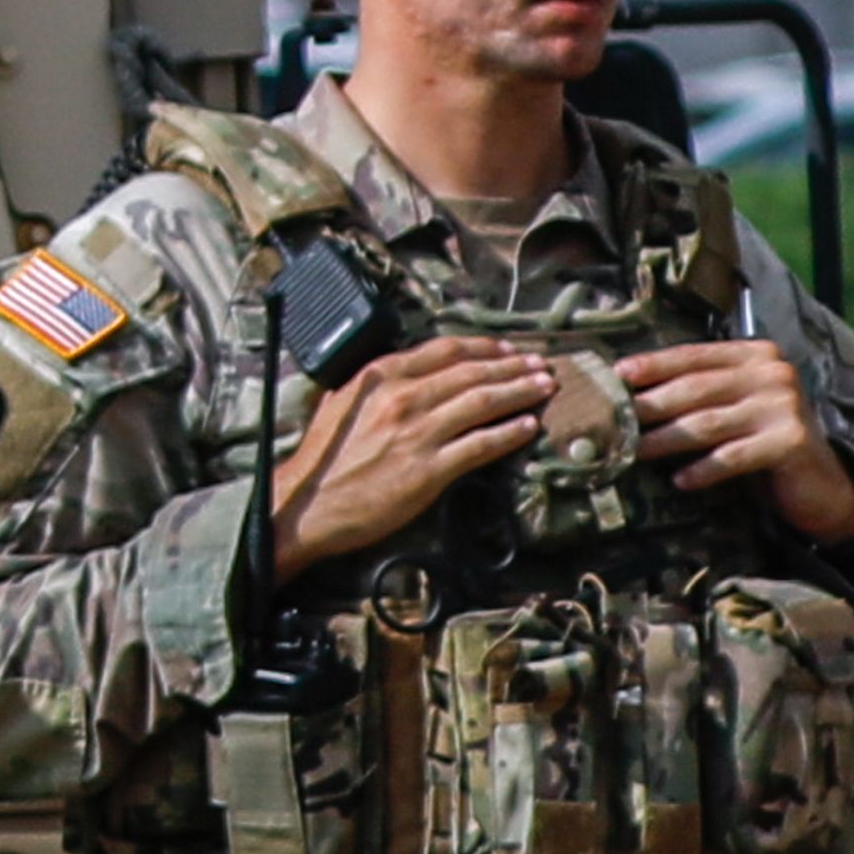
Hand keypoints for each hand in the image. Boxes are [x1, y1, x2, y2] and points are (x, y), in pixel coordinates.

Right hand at [264, 337, 553, 578]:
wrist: (307, 506)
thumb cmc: (321, 459)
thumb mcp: (340, 402)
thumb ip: (375, 383)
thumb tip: (406, 371)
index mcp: (379, 376)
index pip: (444, 350)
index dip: (483, 347)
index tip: (509, 350)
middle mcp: (402, 398)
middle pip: (472, 373)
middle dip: (514, 367)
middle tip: (542, 367)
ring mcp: (418, 433)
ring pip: (483, 402)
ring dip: (520, 392)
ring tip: (545, 389)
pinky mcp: (429, 470)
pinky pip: (481, 445)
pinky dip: (509, 433)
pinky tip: (528, 427)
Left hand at [628, 336, 853, 541]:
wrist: (821, 487)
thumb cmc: (765, 443)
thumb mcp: (735, 409)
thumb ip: (700, 395)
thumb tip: (633, 395)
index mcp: (755, 355)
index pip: (694, 355)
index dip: (653, 365)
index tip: (616, 375)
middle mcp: (772, 373)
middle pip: (695, 388)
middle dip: (649, 406)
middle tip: (612, 421)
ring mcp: (783, 406)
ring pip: (707, 422)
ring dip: (665, 440)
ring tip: (633, 452)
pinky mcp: (790, 441)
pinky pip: (732, 456)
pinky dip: (703, 469)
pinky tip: (680, 481)